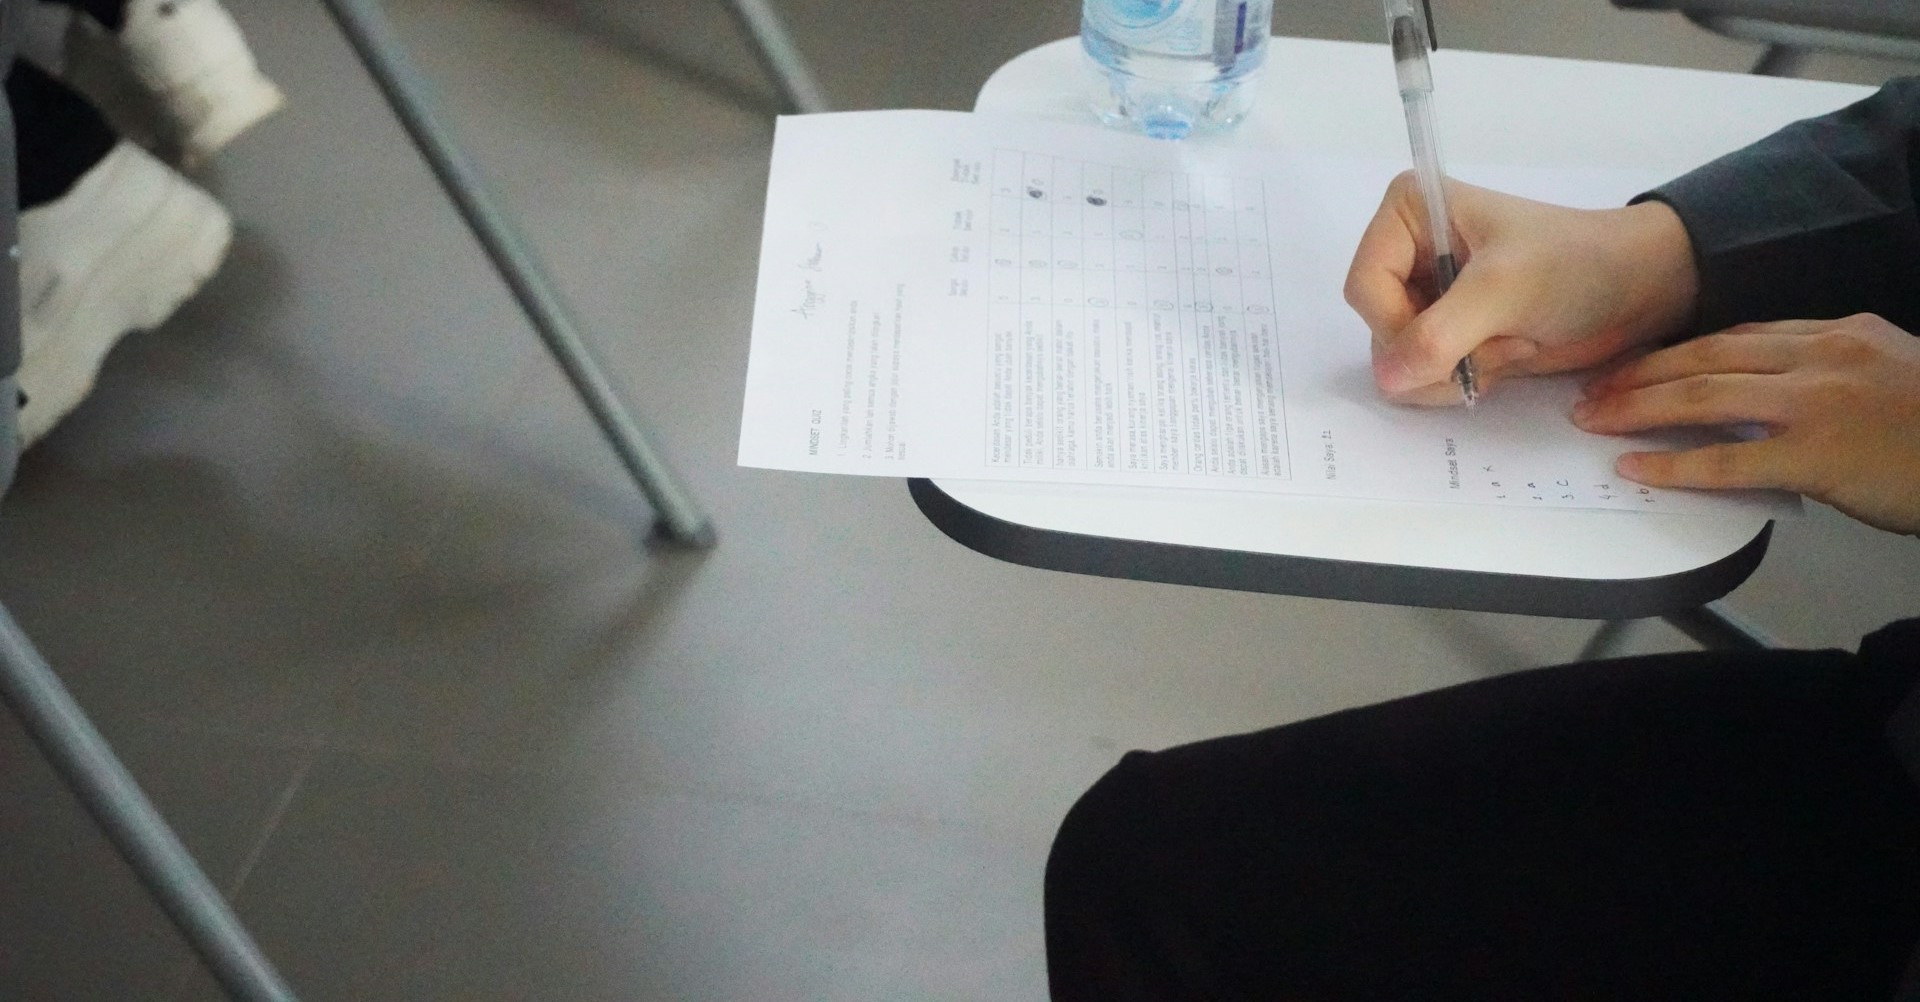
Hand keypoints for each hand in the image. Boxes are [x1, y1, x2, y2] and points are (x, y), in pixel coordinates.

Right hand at [1344, 174, 1699, 404]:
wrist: (1636, 290)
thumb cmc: (1576, 266)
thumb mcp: (1504, 289)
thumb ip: (1439, 334)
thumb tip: (1387, 379)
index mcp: (1409, 213)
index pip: (1364, 287)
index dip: (1398, 325)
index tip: (1456, 336)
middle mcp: (1408, 252)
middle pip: (1378, 329)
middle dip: (1438, 350)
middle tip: (1500, 337)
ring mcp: (1427, 296)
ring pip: (1398, 362)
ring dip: (1456, 369)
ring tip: (1512, 344)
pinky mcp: (1448, 333)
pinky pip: (1423, 377)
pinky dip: (1465, 379)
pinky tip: (1508, 356)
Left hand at [1574, 314, 1919, 535]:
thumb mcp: (1891, 374)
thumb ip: (1834, 373)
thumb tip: (1777, 393)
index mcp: (1839, 334)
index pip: (1739, 334)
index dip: (1680, 349)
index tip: (1638, 360)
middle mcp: (1822, 357)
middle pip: (1708, 356)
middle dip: (1643, 372)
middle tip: (1595, 387)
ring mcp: (1817, 404)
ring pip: (1705, 395)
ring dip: (1639, 406)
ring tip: (1595, 418)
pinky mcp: (1817, 455)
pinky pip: (1727, 459)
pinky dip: (1674, 462)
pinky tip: (1637, 466)